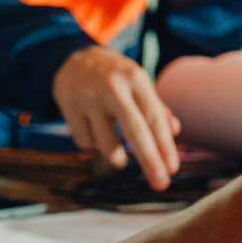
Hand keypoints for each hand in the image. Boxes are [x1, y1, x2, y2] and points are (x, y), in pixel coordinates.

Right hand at [53, 46, 180, 190]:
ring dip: (116, 157)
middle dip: (149, 160)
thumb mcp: (138, 84)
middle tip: (160, 184)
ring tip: (119, 158)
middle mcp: (112, 87)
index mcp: (135, 78)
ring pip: (106, 144)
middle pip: (134, 130)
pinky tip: (94, 131)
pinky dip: (93, 144)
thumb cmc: (115, 77)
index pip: (153, 118)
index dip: (164, 146)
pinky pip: (85, 143)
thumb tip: (173, 133)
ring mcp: (87, 98)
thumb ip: (156, 108)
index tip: (172, 169)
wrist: (72, 58)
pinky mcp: (68, 107)